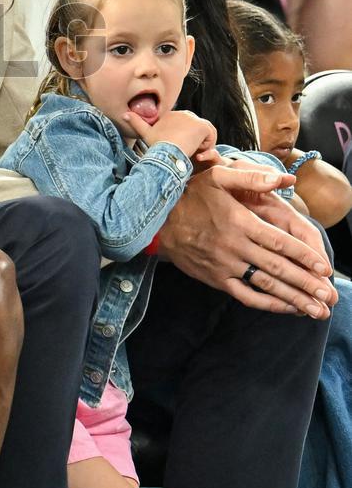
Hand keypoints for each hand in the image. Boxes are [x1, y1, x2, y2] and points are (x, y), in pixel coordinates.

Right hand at [124, 108, 216, 159]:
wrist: (166, 152)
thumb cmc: (155, 145)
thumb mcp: (145, 134)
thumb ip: (135, 122)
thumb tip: (123, 114)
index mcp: (172, 115)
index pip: (185, 125)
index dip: (184, 137)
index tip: (180, 148)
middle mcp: (184, 113)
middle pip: (196, 128)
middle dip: (194, 140)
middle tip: (189, 153)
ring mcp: (194, 119)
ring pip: (204, 131)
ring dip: (201, 143)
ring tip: (194, 154)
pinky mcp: (202, 126)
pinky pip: (211, 135)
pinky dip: (208, 146)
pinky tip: (199, 153)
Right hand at [157, 165, 334, 317]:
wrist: (157, 222)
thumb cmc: (191, 195)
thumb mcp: (218, 177)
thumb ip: (252, 177)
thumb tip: (285, 178)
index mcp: (239, 221)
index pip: (279, 243)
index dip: (305, 257)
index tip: (325, 268)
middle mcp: (234, 246)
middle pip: (278, 269)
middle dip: (307, 284)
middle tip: (329, 297)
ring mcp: (225, 266)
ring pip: (265, 286)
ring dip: (294, 299)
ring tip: (316, 310)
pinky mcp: (217, 279)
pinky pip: (246, 296)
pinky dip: (268, 304)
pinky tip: (286, 308)